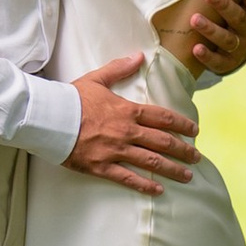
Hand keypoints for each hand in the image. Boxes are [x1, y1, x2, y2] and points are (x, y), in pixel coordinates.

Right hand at [65, 56, 199, 194]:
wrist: (48, 117)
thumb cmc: (71, 98)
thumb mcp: (96, 78)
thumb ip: (120, 68)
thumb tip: (139, 56)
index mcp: (128, 110)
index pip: (164, 117)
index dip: (183, 125)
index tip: (195, 130)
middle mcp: (127, 132)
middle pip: (163, 142)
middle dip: (184, 150)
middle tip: (196, 157)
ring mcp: (115, 151)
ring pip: (151, 162)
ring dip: (172, 169)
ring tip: (187, 176)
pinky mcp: (102, 166)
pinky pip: (128, 178)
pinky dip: (145, 185)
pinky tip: (158, 190)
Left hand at [188, 0, 245, 79]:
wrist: (239, 47)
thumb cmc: (241, 10)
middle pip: (238, 17)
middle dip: (225, 5)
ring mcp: (238, 47)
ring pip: (227, 39)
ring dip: (211, 29)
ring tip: (195, 19)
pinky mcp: (227, 62)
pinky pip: (218, 61)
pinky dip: (207, 56)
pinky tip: (195, 48)